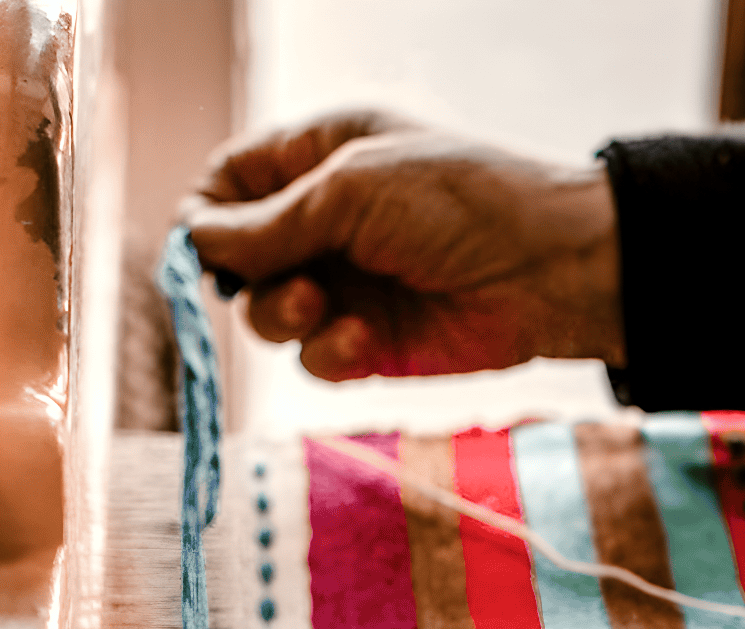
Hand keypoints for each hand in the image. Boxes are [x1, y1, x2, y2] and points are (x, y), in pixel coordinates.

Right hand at [183, 110, 624, 380]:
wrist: (552, 271)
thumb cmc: (460, 200)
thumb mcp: (350, 190)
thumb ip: (266, 222)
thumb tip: (192, 240)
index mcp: (321, 155)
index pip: (230, 182)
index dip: (208, 215)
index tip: (204, 246)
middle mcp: (326, 219)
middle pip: (237, 256)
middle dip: (245, 273)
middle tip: (279, 279)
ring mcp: (347, 283)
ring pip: (267, 312)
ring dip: (280, 314)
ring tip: (319, 306)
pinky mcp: (370, 343)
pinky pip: (312, 358)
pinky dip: (326, 352)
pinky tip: (362, 341)